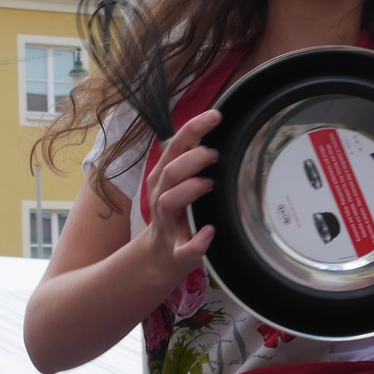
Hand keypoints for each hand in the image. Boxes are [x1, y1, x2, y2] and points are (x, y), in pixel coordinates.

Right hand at [138, 109, 220, 274]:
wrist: (158, 257)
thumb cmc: (174, 213)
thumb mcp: (177, 182)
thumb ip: (191, 158)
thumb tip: (215, 127)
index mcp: (164, 178)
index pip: (175, 147)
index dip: (193, 130)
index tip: (214, 116)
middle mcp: (162, 196)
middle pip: (170, 171)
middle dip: (191, 159)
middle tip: (214, 154)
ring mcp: (168, 224)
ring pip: (170, 201)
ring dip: (189, 190)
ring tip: (208, 184)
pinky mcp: (177, 251)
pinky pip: (184, 248)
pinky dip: (197, 242)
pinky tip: (210, 233)